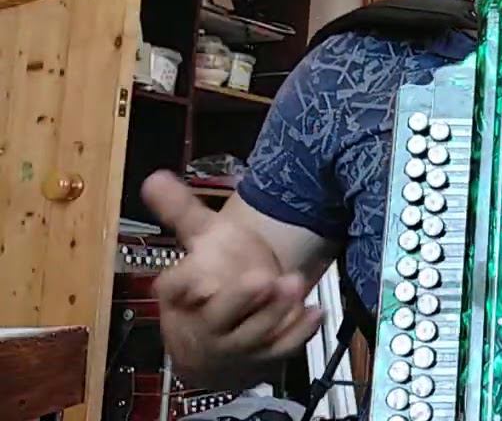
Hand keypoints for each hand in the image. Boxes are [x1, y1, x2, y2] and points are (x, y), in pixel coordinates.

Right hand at [142, 171, 323, 387]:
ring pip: (253, 335)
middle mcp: (203, 327)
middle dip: (239, 300)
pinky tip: (315, 312)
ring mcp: (235, 346)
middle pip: (216, 319)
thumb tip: (154, 177)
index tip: (201, 277)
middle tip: (264, 278)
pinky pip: (281, 349)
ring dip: (275, 312)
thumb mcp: (199, 242)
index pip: (174, 291)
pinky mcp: (264, 357)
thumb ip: (181, 212)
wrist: (226, 332)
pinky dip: (298, 333)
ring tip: (295, 283)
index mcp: (181, 300)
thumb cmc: (211, 278)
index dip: (185, 285)